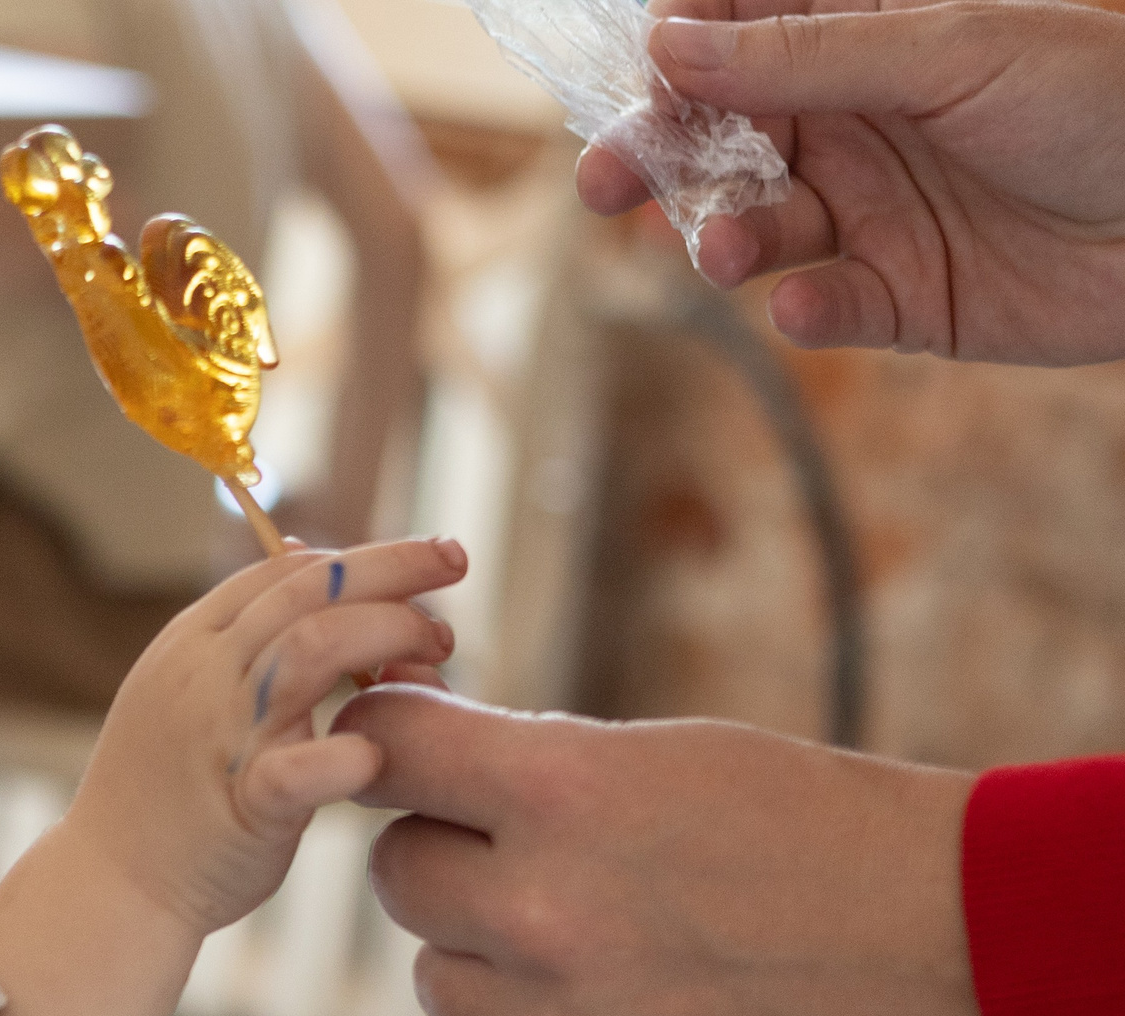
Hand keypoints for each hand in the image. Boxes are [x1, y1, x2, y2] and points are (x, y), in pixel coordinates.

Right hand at [0, 540, 464, 1015]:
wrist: (110, 885)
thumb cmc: (164, 791)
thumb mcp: (187, 690)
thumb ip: (248, 634)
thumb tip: (309, 558)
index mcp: (192, 644)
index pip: (285, 569)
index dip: (363, 558)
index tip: (422, 567)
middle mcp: (205, 677)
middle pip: (310, 590)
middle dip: (394, 569)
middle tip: (455, 568)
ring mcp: (223, 738)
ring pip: (310, 649)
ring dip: (387, 634)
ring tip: (437, 655)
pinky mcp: (243, 807)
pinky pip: (295, 771)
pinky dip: (345, 757)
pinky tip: (376, 755)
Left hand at [333, 687, 1003, 1015]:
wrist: (956, 954)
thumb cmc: (814, 827)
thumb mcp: (663, 757)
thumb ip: (523, 772)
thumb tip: (404, 766)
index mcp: (561, 798)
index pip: (388, 748)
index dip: (388, 742)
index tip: (400, 750)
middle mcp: (543, 917)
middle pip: (397, 875)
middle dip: (443, 853)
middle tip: (519, 847)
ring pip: (439, 981)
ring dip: (483, 953)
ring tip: (591, 930)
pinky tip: (631, 1004)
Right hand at [578, 0, 1124, 364]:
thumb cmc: (1100, 99)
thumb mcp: (949, 52)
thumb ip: (803, 58)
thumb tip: (667, 44)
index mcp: (862, 44)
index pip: (735, 36)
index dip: (673, 51)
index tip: (634, 70)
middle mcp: (851, 127)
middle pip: (718, 143)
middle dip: (654, 161)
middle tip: (604, 183)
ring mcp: (871, 215)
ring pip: (756, 230)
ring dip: (725, 241)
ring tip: (722, 253)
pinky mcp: (899, 301)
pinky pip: (825, 310)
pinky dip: (805, 313)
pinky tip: (805, 307)